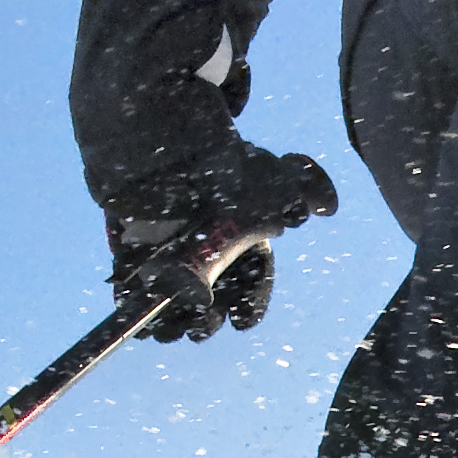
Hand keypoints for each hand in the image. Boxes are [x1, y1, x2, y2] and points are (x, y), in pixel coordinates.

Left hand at [101, 140, 336, 341]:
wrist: (160, 130)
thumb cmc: (218, 157)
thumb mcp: (268, 167)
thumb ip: (305, 184)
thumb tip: (327, 207)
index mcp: (240, 249)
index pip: (250, 288)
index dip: (249, 308)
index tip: (241, 320)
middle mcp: (207, 260)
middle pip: (208, 305)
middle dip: (206, 320)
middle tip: (203, 317)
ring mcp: (169, 260)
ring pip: (170, 305)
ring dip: (169, 323)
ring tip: (166, 327)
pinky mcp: (134, 255)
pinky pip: (132, 288)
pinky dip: (130, 304)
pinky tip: (132, 311)